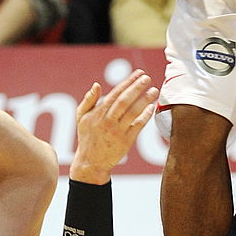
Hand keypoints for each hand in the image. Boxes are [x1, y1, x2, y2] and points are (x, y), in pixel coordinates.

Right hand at [70, 69, 157, 183]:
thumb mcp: (81, 117)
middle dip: (137, 88)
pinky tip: (152, 107)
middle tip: (147, 78)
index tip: (139, 73)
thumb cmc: (87, 136)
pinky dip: (145, 116)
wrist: (91, 162)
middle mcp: (108, 121)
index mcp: (98, 113)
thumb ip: (88, 100)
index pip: (115, 93)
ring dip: (144, 100)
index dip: (128, 82)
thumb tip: (97, 84)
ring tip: (154, 90)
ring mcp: (117, 131)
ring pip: (133, 112)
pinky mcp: (126, 141)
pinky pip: (137, 126)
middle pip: (125, 101)